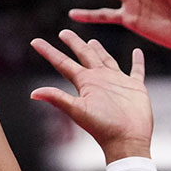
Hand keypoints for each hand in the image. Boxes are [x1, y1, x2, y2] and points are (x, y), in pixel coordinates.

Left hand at [30, 30, 152, 162]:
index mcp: (85, 83)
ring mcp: (117, 82)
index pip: (63, 64)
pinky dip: (137, 61)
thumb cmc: (103, 127)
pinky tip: (137, 52)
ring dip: (100, 51)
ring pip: (107, 60)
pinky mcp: (135, 87)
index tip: (34, 42)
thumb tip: (33, 93)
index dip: (49, 52)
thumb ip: (58, 99)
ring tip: (93, 41)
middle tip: (64, 32)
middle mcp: (99, 80)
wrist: (127, 138)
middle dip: (75, 44)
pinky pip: (136, 70)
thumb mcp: (78, 110)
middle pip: (85, 56)